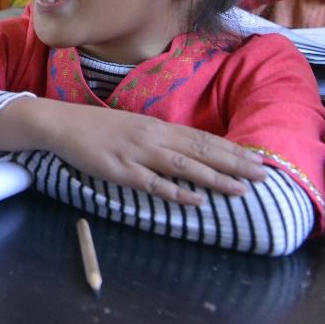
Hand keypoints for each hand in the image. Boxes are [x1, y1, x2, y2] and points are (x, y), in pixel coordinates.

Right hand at [41, 102, 267, 206]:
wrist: (61, 124)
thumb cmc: (98, 128)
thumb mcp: (134, 127)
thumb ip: (160, 138)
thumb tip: (188, 150)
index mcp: (157, 126)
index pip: (202, 138)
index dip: (231, 150)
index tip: (258, 159)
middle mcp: (153, 136)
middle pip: (200, 151)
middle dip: (234, 163)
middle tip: (263, 175)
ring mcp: (137, 153)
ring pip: (183, 166)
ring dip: (214, 178)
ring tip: (240, 189)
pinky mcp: (120, 170)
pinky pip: (153, 183)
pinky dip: (176, 192)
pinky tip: (196, 200)